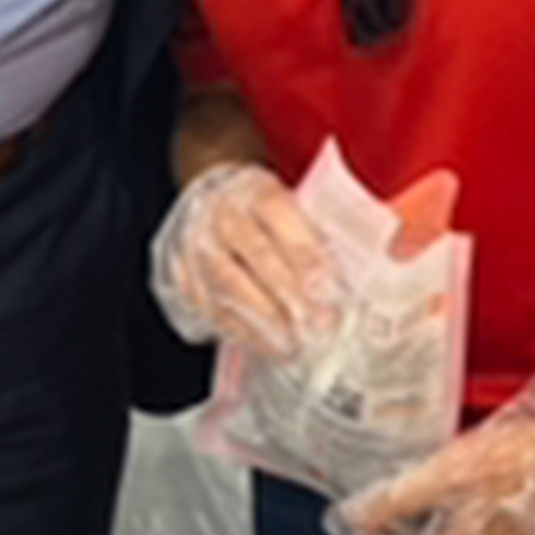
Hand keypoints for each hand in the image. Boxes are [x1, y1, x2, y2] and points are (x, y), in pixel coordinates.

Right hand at [152, 161, 337, 354]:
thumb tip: (354, 271)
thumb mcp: (288, 201)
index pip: (278, 213)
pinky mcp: (180, 276)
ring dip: (266, 321)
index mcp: (252, 189)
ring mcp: (194, 245)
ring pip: (229, 286)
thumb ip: (316, 231)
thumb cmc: (260, 210)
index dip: (303, 251)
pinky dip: (243, 331)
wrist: (207, 201)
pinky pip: (210, 308)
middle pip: (255, 254)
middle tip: (319, 323)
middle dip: (290, 293)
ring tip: (296, 343)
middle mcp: (218, 213)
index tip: (327, 286)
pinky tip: (269, 345)